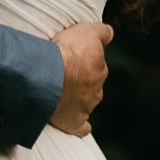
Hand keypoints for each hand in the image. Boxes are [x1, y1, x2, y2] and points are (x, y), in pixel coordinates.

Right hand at [48, 21, 112, 136]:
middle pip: (92, 86)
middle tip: (64, 74)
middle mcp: (96, 90)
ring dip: (78, 100)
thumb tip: (110, 33)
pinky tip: (77, 124)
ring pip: (87, 104)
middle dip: (82, 81)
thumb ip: (101, 32)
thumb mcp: (87, 31)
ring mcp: (85, 107)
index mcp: (99, 70)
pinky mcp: (73, 122)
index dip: (85, 62)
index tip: (74, 59)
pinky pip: (81, 127)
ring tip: (61, 94)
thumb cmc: (67, 52)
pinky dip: (80, 126)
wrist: (49, 76)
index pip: (96, 66)